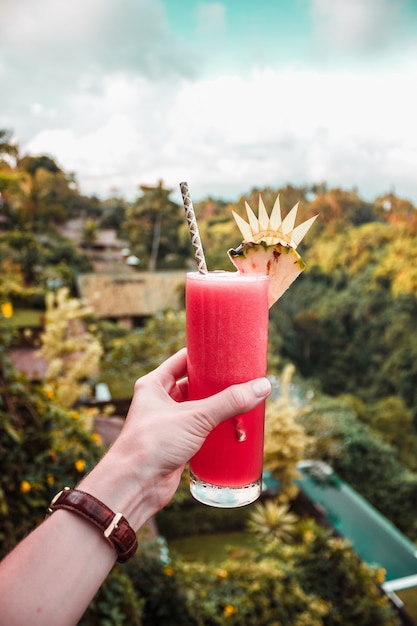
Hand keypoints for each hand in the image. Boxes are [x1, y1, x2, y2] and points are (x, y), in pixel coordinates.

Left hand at [108, 348, 270, 519]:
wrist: (135, 486)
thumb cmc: (153, 443)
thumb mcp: (194, 417)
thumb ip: (229, 402)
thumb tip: (262, 386)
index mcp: (155, 384)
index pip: (184, 359)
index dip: (206, 355)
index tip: (229, 352)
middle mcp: (161, 400)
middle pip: (196, 385)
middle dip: (219, 384)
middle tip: (244, 379)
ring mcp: (170, 422)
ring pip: (201, 409)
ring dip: (221, 408)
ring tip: (246, 402)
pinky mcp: (178, 443)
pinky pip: (203, 430)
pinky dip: (218, 429)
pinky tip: (236, 427)